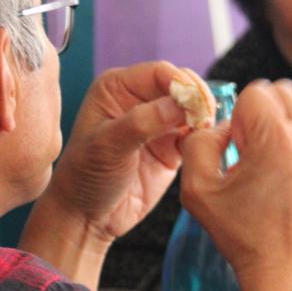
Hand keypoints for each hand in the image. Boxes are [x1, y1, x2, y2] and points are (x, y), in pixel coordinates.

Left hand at [42, 61, 188, 242]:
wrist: (88, 217)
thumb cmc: (86, 177)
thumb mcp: (108, 146)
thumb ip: (142, 122)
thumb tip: (180, 103)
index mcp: (117, 88)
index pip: (159, 73)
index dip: (181, 84)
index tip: (196, 102)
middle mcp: (139, 99)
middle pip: (181, 86)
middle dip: (197, 99)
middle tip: (205, 119)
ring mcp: (158, 123)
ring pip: (193, 108)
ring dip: (204, 117)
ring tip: (205, 132)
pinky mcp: (172, 146)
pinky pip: (196, 133)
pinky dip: (204, 136)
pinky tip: (203, 145)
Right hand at [179, 79, 291, 290]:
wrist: (287, 276)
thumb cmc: (243, 237)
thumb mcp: (198, 191)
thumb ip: (197, 144)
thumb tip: (216, 129)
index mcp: (277, 140)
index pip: (254, 91)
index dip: (235, 116)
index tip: (233, 149)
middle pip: (281, 90)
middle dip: (257, 111)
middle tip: (245, 148)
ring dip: (275, 129)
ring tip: (261, 168)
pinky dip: (290, 149)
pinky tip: (277, 184)